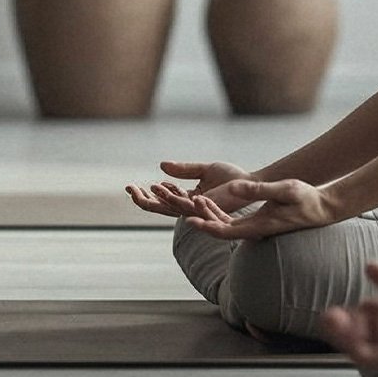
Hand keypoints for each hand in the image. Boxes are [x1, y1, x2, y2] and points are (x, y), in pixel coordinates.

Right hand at [125, 160, 247, 217]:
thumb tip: (162, 165)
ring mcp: (195, 210)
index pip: (161, 201)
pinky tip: (160, 188)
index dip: (145, 194)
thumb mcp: (204, 169)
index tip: (130, 185)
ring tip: (140, 188)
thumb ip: (184, 169)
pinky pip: (183, 204)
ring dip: (153, 199)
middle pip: (159, 208)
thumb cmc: (231, 178)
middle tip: (128, 188)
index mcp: (187, 200)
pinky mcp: (204, 208)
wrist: (249, 182)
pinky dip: (170, 196)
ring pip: (168, 208)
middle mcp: (188, 208)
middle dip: (142, 200)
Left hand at [184, 178, 339, 239]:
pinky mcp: (258, 222)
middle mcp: (253, 230)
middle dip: (201, 218)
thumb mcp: (284, 189)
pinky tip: (209, 202)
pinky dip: (218, 212)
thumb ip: (259, 189)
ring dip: (207, 214)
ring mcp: (255, 227)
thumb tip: (234, 188)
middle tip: (184, 204)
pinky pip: (232, 221)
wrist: (321, 208)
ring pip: (224, 225)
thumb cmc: (306, 198)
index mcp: (258, 226)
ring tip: (193, 199)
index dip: (205, 226)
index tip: (188, 218)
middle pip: (219, 229)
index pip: (224, 231)